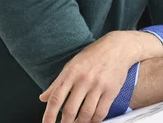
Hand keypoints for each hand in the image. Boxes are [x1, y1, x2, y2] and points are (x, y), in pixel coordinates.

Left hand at [40, 31, 157, 122]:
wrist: (118, 47)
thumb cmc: (94, 55)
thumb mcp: (72, 64)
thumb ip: (57, 83)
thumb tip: (43, 98)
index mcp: (71, 72)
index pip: (56, 98)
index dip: (49, 115)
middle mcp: (84, 79)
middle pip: (70, 109)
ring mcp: (98, 85)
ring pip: (86, 114)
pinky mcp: (111, 90)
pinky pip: (101, 112)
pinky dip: (94, 121)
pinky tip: (91, 121)